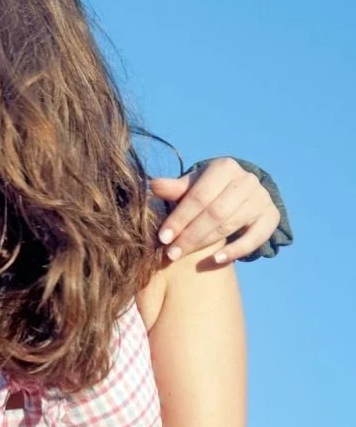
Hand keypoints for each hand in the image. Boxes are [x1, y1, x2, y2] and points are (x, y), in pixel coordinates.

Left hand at [150, 157, 278, 264]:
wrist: (239, 193)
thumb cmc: (207, 189)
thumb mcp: (191, 186)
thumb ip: (174, 188)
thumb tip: (153, 185)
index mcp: (224, 167)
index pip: (199, 196)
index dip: (180, 218)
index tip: (163, 237)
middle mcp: (247, 180)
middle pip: (215, 213)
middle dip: (190, 235)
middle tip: (171, 253)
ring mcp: (262, 198)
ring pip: (230, 225)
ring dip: (205, 243)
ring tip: (183, 256)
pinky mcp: (272, 217)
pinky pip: (255, 238)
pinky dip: (236, 250)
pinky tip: (216, 259)